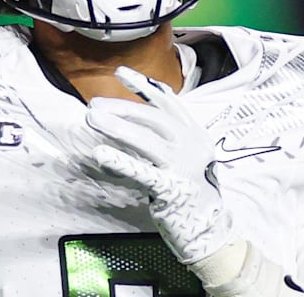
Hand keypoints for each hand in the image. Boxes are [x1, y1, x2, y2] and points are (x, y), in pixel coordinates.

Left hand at [83, 66, 231, 264]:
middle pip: (154, 119)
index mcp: (195, 134)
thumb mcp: (182, 157)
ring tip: (92, 118)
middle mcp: (192, 145)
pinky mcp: (173, 190)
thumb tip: (125, 121)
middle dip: (122, 107)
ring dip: (117, 127)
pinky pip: (145, 173)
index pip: (169, 102)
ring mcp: (184, 167)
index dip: (144, 87)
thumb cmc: (190, 191)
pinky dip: (122, 161)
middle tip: (94, 105)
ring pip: (148, 140)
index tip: (120, 73)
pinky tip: (101, 153)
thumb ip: (161, 139)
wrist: (211, 232)